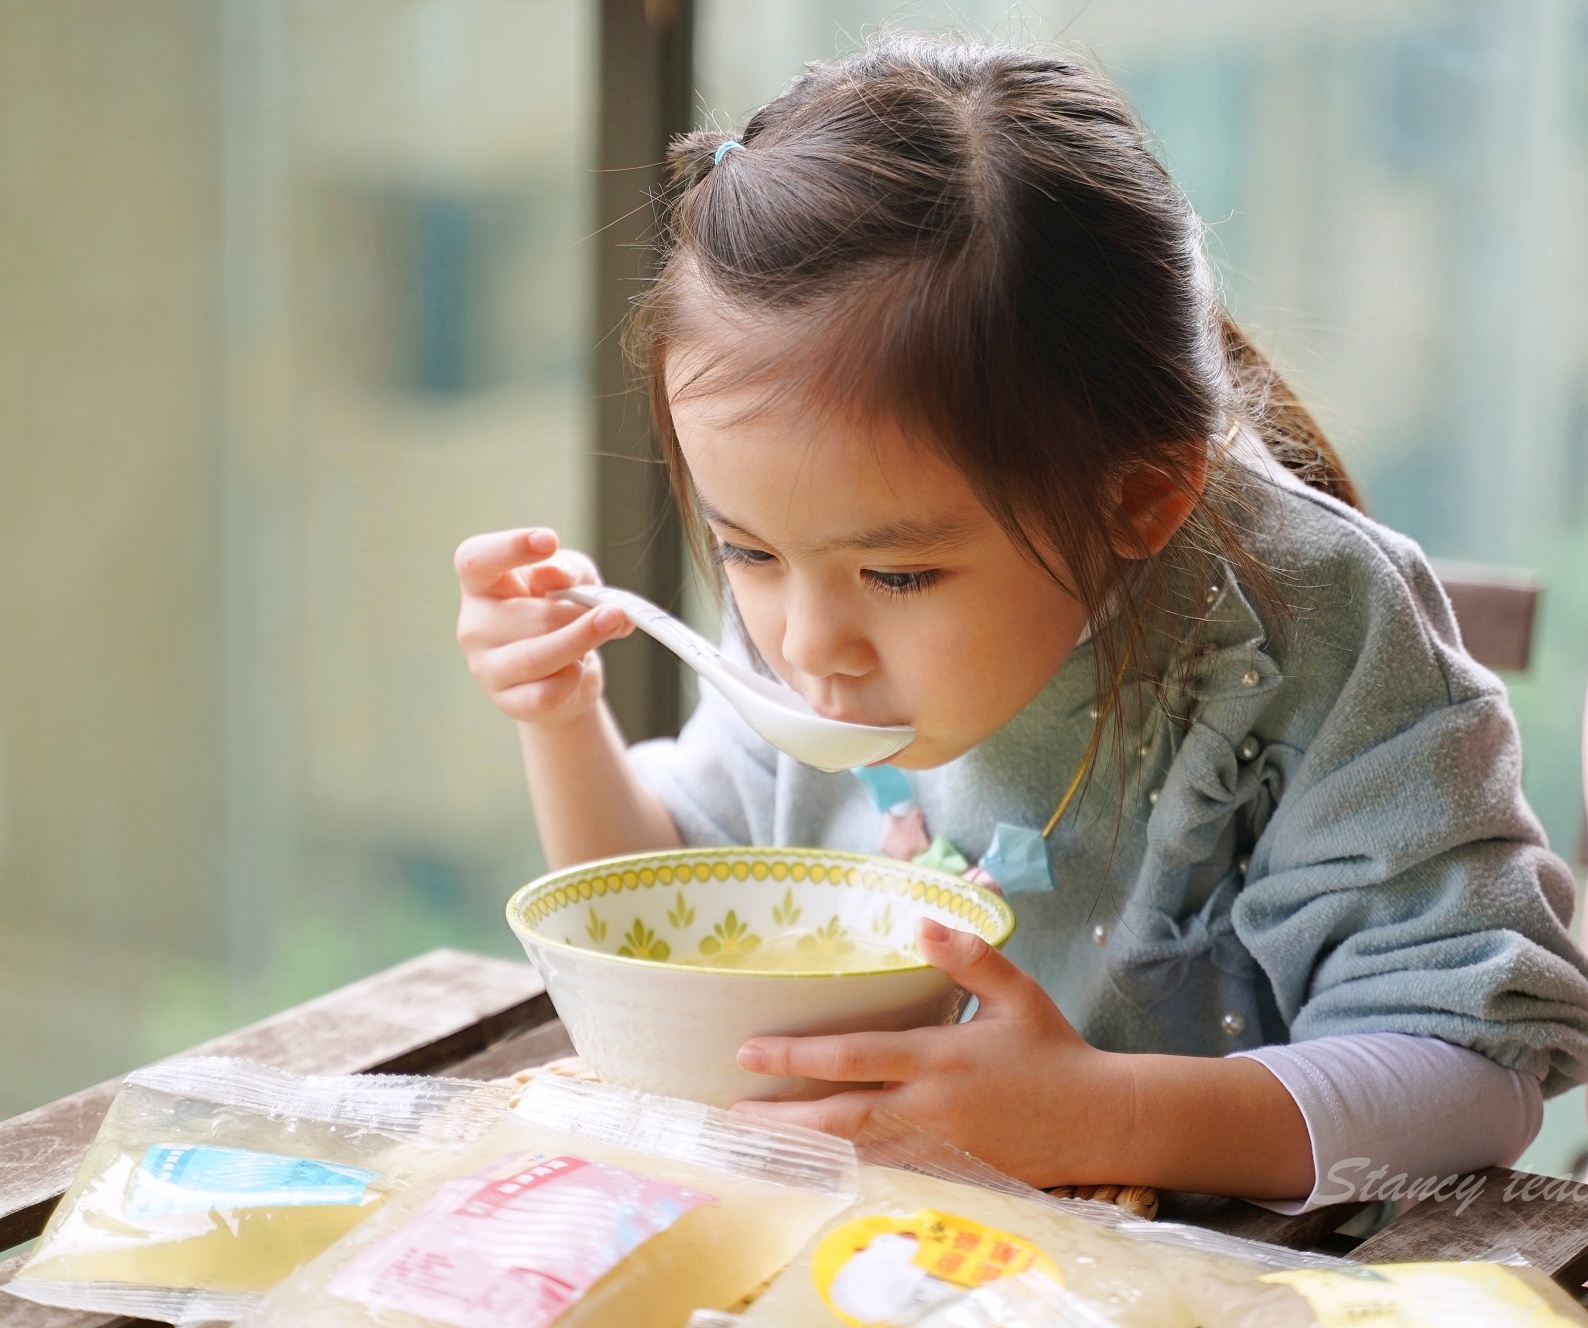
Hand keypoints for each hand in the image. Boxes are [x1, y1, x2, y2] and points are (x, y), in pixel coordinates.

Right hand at [455, 528, 633, 727]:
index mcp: (482, 585)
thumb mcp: (575, 579)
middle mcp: (474, 625)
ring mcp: (486, 667)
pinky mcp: (508, 702)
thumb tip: (552, 575)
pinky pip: (545, 694)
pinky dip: (572, 678)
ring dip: (581, 640)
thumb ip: (568, 570)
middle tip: (611, 610)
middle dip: (574, 613)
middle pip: (524, 615)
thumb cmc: (563, 612)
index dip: (508, 548)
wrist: (570, 672)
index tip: (549, 540)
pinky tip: (579, 667)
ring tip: (611, 624)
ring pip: (534, 658)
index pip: (475, 561)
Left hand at [731, 918, 1133, 1188]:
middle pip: (840, 1117)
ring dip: (803, 1146)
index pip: (854, 1058)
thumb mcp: (1016, 991)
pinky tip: (812, 1162)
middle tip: (732, 1110)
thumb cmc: (1054, 1049)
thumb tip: (920, 921)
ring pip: (855, 1152)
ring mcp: (937, 1148)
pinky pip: (885, 1172)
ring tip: (755, 1139)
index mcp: (940, 1058)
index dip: (797, 1057)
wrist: (1100, 1121)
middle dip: (782, 1115)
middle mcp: (930, 1108)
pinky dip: (844, 1168)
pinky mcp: (948, 1172)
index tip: (748, 1051)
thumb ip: (968, 956)